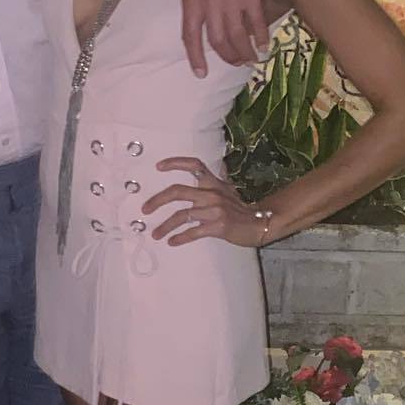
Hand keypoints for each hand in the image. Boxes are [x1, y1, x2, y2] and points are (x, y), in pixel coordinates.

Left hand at [142, 157, 270, 247]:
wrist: (260, 223)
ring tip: (155, 234)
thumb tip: (212, 172)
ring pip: (181, 215)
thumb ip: (216, 182)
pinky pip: (193, 232)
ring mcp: (214, 210)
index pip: (194, 165)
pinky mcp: (217, 226)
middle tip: (145, 209)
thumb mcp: (228, 191)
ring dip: (165, 226)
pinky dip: (180, 238)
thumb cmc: (240, 209)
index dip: (176, 163)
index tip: (158, 167)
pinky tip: (171, 242)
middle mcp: (212, 193)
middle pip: (178, 191)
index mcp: (213, 183)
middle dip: (158, 200)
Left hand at [181, 0, 268, 75]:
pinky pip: (257, 23)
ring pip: (238, 36)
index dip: (196, 57)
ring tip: (250, 60)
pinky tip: (264, 46)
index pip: (191, 36)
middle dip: (227, 57)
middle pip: (218, 41)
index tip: (201, 74)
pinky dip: (261, 38)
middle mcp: (210, 3)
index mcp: (192, 0)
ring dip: (244, 53)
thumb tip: (205, 24)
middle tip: (235, 62)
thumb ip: (197, 3)